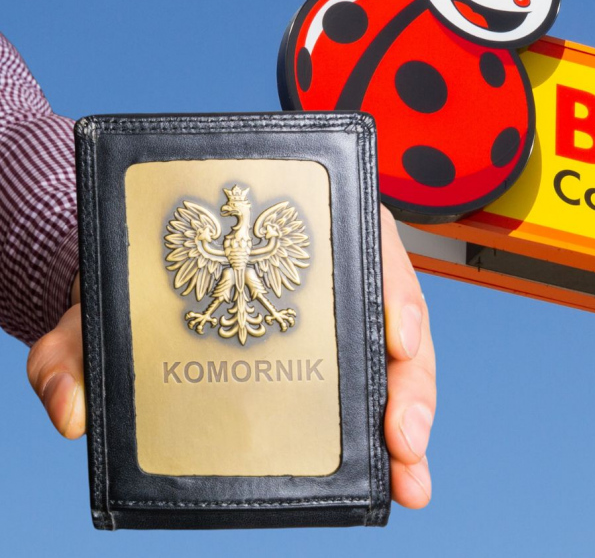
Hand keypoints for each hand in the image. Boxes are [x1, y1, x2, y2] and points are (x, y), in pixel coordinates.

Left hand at [25, 204, 435, 508]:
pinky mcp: (326, 366)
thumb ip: (73, 342)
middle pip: (395, 320)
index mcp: (302, 225)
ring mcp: (335, 323)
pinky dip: (383, 441)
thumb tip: (72, 408)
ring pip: (393, 367)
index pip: (370, 245)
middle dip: (412, 385)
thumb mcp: (99, 298)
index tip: (396, 340)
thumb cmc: (133, 278)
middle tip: (404, 441)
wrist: (128, 296)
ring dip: (410, 424)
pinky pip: (367, 397)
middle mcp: (333, 273)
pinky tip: (392, 478)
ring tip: (409, 480)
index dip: (394, 293)